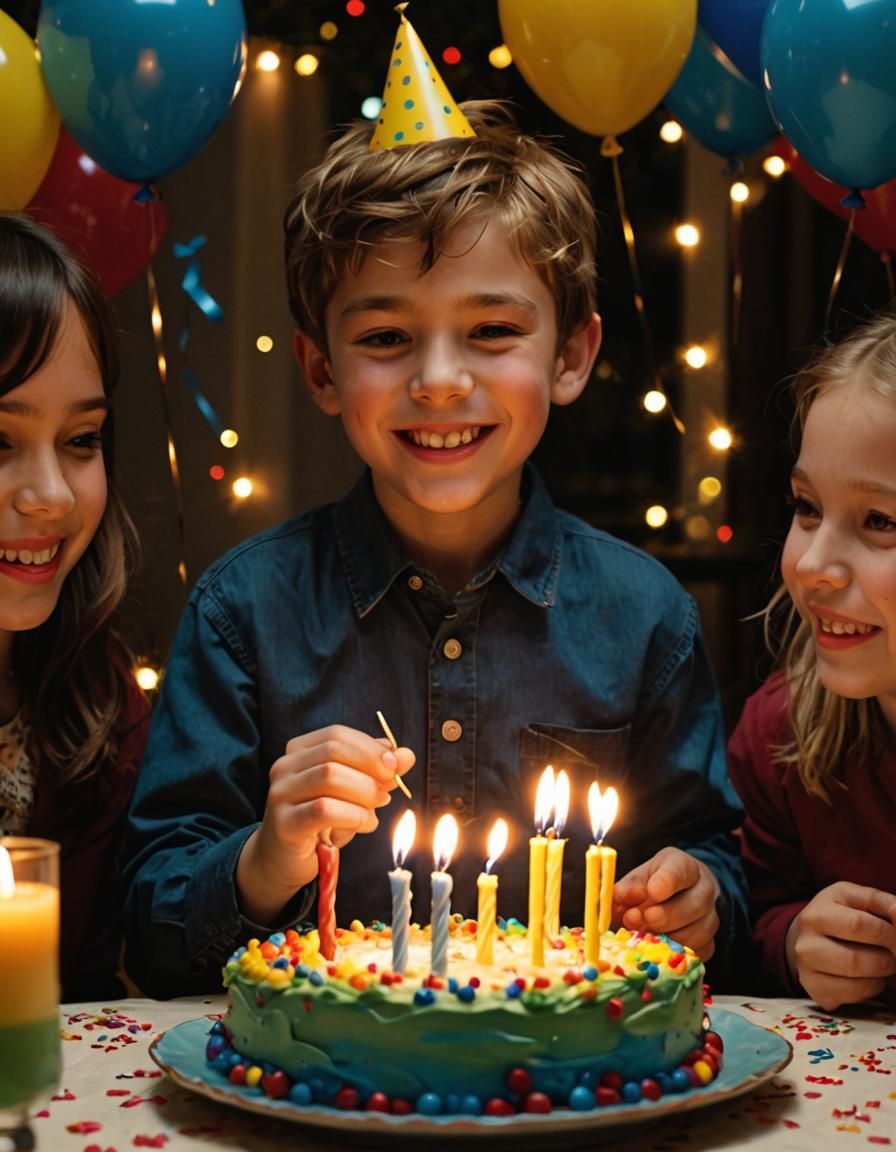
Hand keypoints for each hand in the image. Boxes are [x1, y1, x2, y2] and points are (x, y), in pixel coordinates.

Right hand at [236, 724, 413, 922]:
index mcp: (299, 750)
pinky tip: (365, 824)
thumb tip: (406, 755)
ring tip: (376, 808)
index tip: (395, 764)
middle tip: (389, 789)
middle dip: (369, 767)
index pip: (336, 735)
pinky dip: (354, 815)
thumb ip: (377, 770)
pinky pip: (324, 810)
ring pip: (329, 776)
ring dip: (364, 792)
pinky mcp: (284, 823)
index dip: (369, 747)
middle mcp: (284, 767)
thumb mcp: (352, 790)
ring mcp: (281, 794)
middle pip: (333, 751)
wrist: (285, 860)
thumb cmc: (322, 821)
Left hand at [612, 847, 719, 960]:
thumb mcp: (637, 879)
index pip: (682, 869)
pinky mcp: (711, 941)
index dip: (668, 881)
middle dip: (666, 915)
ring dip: (670, 937)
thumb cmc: (650, 886)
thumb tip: (620, 895)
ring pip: (700, 930)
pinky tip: (660, 949)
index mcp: (683, 865)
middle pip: (695, 903)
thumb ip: (628, 887)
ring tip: (644, 935)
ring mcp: (711, 916)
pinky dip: (679, 953)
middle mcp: (703, 888)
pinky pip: (701, 950)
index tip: (653, 891)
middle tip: (641, 920)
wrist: (673, 898)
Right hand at [785, 882, 895, 1010]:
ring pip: (855, 981)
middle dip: (887, 960)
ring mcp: (806, 966)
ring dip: (880, 974)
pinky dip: (871, 988)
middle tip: (892, 953)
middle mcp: (805, 939)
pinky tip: (867, 976)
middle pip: (855, 959)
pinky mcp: (814, 988)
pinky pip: (853, 995)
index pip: (858, 924)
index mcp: (818, 909)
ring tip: (881, 963)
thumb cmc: (842, 916)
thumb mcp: (859, 900)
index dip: (889, 934)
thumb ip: (883, 903)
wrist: (810, 937)